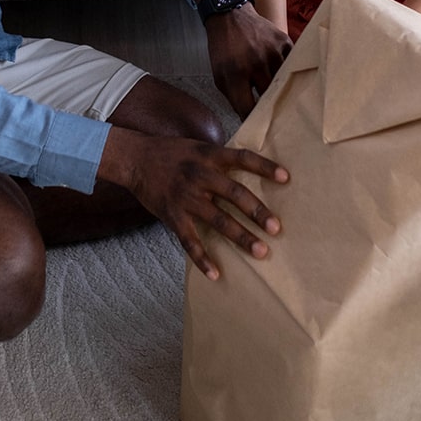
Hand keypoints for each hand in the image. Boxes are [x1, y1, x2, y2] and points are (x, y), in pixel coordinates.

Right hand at [97, 126, 288, 279]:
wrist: (135, 158)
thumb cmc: (170, 152)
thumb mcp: (197, 147)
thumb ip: (219, 159)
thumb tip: (247, 167)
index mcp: (209, 156)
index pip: (242, 158)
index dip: (264, 167)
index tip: (286, 178)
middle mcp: (200, 175)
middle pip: (234, 193)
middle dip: (257, 212)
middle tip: (276, 228)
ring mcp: (186, 197)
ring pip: (218, 219)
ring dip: (241, 236)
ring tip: (260, 251)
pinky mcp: (172, 215)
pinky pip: (189, 240)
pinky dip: (202, 258)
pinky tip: (216, 274)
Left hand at [205, 3, 291, 118]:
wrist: (230, 16)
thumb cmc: (223, 48)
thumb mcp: (219, 75)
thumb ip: (233, 98)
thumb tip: (249, 119)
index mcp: (235, 73)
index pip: (248, 108)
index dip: (253, 121)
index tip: (258, 127)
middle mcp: (256, 62)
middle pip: (270, 97)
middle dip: (270, 106)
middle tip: (272, 113)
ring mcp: (272, 51)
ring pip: (285, 82)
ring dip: (282, 88)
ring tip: (280, 91)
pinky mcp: (284, 42)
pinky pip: (292, 65)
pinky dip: (288, 70)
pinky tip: (283, 71)